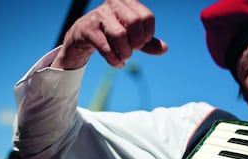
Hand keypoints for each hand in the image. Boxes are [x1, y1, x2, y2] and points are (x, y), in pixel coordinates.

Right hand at [51, 0, 167, 69]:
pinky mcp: (87, 28)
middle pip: (135, 23)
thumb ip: (149, 43)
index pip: (147, 17)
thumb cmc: (112, 34)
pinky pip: (105, 48)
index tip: (140, 43)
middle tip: (132, 50)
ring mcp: (99, 14)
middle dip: (137, 43)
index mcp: (127, 2)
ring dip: (125, 53)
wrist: (83, 37)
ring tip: (124, 58)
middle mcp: (113, 3)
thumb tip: (165, 49)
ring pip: (120, 35)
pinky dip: (114, 60)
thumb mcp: (132, 37)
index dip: (148, 35)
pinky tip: (117, 64)